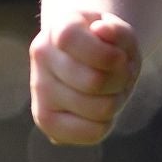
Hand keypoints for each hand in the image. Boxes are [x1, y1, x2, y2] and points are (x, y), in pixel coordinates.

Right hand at [30, 11, 138, 144]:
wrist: (90, 62)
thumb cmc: (108, 47)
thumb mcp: (121, 34)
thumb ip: (118, 31)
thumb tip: (101, 30)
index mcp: (59, 28)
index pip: (71, 39)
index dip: (106, 53)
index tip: (118, 55)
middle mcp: (42, 57)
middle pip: (95, 82)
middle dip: (121, 79)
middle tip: (118, 73)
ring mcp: (40, 90)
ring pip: (100, 109)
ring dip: (117, 99)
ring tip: (109, 89)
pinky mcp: (45, 119)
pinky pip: (92, 133)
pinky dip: (107, 123)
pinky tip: (98, 108)